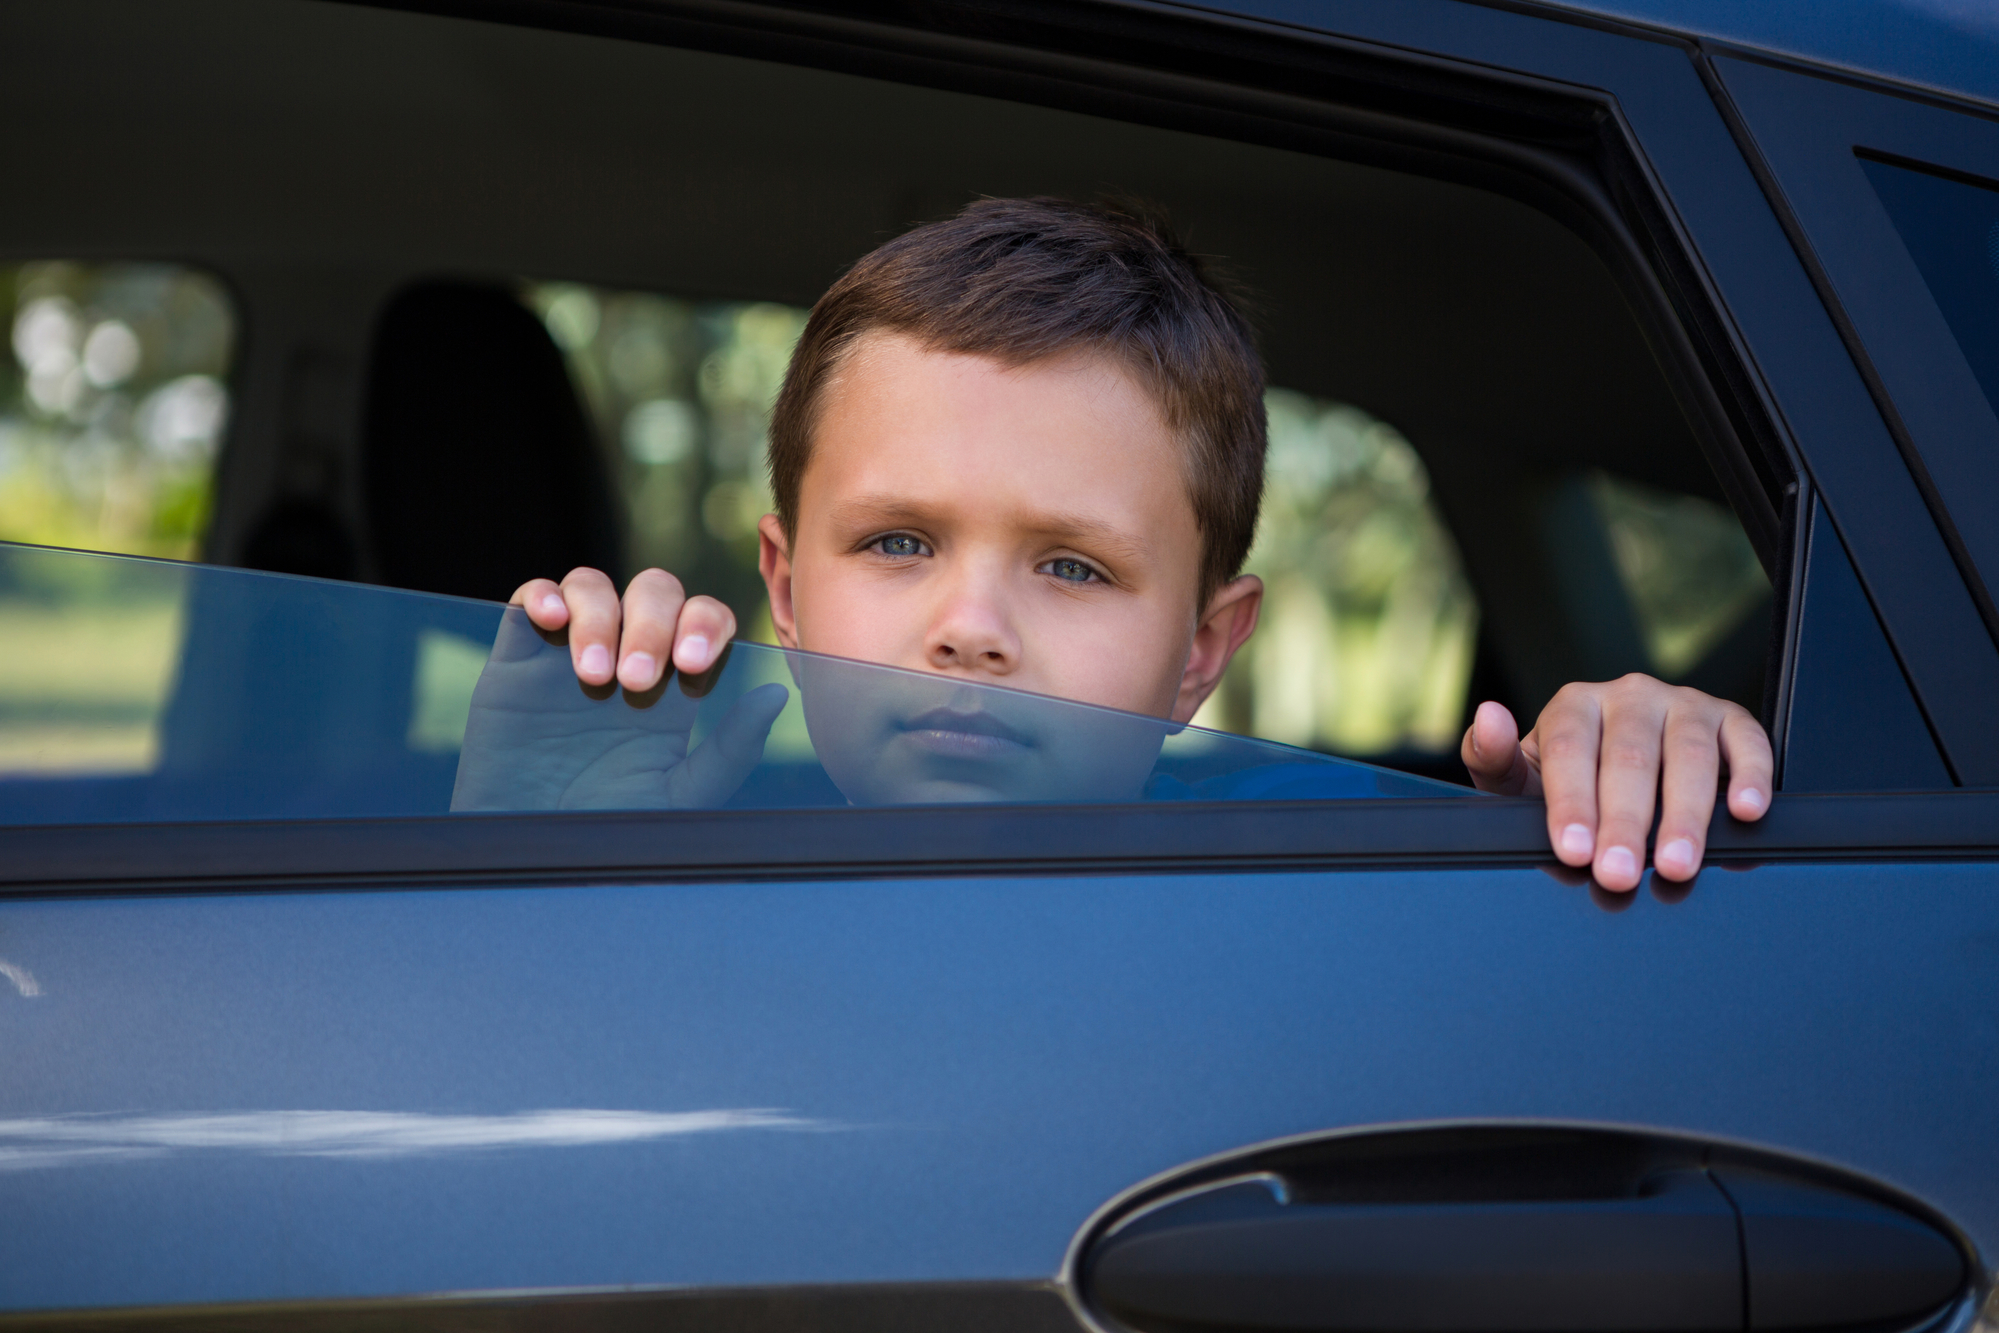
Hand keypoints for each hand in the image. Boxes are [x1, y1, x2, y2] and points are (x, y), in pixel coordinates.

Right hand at [450, 568, 782, 810]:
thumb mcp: (680, 797)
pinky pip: (532, 595)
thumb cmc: (611, 829)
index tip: (691, 665)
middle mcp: (628, 655)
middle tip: (634, 682)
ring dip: (599, 616)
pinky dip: (543, 594)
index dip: (705, 624)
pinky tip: (552, 620)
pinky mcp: (518, 656)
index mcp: (675, 685)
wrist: (531, 849)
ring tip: (593, 675)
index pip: (705, 619)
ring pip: (595, 586)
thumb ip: (730, 750)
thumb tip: (773, 694)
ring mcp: (572, 649)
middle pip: (655, 592)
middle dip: (652, 624)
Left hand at [1460, 674, 1771, 891]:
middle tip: (1620, 874)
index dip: (1572, 804)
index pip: (1571, 753)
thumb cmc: (1564, 782)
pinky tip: (1744, 812)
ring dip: (1685, 815)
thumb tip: (1488, 718)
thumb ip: (1494, 758)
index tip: (1573, 851)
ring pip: (1688, 755)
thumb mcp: (1519, 778)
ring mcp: (1683, 704)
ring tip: (1678, 865)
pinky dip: (1751, 775)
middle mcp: (1629, 696)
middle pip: (1629, 759)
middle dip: (1625, 824)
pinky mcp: (1730, 720)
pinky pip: (1747, 742)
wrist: (1614, 769)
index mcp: (1573, 706)